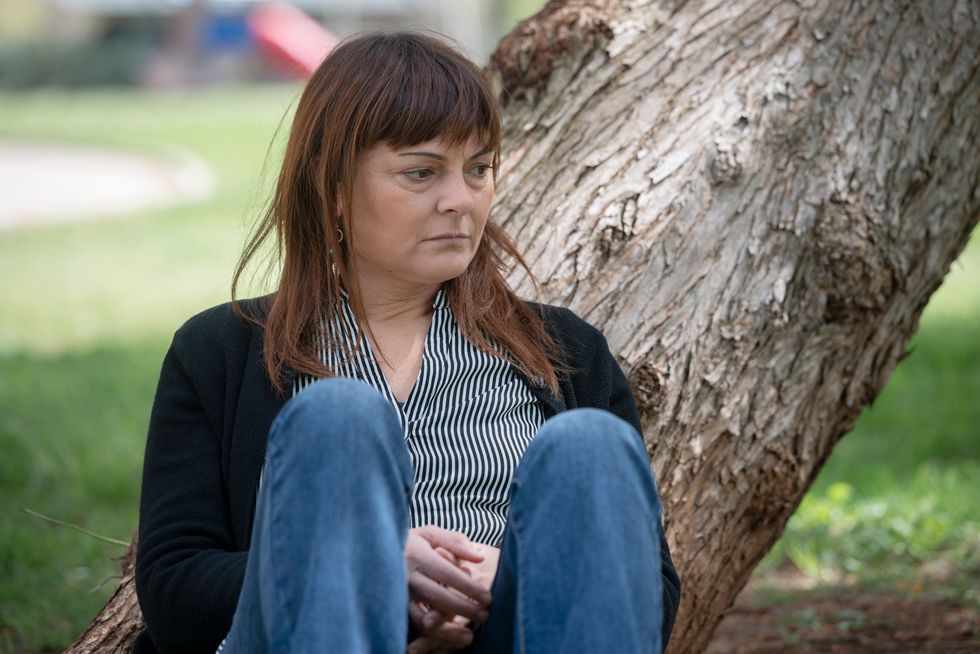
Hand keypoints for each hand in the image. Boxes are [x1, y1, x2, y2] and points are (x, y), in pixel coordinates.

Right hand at [404, 526, 491, 650]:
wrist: (373, 552)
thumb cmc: (411, 542)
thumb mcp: (430, 533)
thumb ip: (455, 542)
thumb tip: (479, 557)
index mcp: (417, 555)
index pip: (447, 574)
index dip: (469, 587)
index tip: (488, 598)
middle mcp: (405, 577)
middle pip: (438, 597)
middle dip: (463, 609)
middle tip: (484, 616)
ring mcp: (397, 596)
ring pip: (422, 619)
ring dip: (447, 631)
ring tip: (468, 637)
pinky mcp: (392, 610)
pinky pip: (412, 627)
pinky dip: (430, 638)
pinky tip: (449, 642)